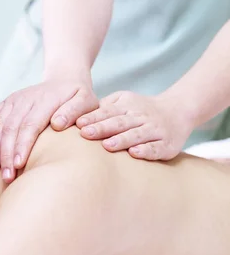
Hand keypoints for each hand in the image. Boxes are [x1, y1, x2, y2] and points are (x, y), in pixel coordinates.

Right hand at [0, 79, 97, 182]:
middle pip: (11, 128)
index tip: (19, 165)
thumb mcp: (87, 101)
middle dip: (6, 154)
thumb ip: (75, 111)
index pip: (30, 125)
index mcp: (46, 100)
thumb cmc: (78, 97)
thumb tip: (57, 124)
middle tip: (7, 176)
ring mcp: (14, 100)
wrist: (64, 80)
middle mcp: (26, 98)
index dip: (22, 146)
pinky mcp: (6, 102)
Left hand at [76, 91, 192, 160]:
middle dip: (103, 128)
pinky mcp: (167, 144)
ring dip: (122, 140)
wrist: (178, 110)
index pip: (108, 111)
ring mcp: (155, 130)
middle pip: (120, 122)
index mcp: (128, 106)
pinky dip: (146, 150)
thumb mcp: (124, 101)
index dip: (94, 118)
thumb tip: (76, 116)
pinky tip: (134, 153)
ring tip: (107, 145)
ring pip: (137, 135)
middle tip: (86, 134)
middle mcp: (142, 117)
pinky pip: (156, 148)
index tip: (79, 124)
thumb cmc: (141, 109)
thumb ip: (104, 107)